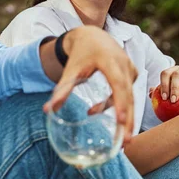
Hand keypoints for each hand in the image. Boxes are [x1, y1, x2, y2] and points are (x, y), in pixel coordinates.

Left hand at [43, 26, 137, 141]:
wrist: (92, 36)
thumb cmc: (80, 53)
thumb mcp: (70, 70)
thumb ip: (62, 89)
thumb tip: (48, 110)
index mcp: (110, 61)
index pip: (118, 84)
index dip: (120, 102)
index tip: (121, 120)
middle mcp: (124, 65)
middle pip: (129, 95)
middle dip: (128, 119)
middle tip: (125, 141)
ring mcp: (130, 70)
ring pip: (131, 98)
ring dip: (126, 118)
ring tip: (121, 139)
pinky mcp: (131, 75)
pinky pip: (126, 94)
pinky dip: (116, 106)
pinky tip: (95, 110)